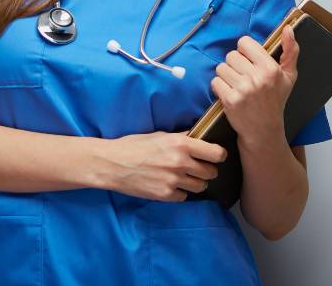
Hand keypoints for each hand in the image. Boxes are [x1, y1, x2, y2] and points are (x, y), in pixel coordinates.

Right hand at [106, 130, 227, 201]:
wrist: (112, 164)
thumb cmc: (134, 146)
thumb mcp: (160, 135)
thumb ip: (182, 137)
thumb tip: (199, 137)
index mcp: (181, 144)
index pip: (216, 153)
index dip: (219, 155)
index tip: (216, 156)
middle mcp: (180, 162)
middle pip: (211, 172)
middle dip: (207, 170)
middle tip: (199, 167)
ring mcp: (173, 181)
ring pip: (201, 186)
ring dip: (196, 182)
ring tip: (185, 177)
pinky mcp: (165, 195)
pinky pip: (185, 196)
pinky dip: (180, 192)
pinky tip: (171, 184)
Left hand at [210, 23, 299, 142]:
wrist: (264, 131)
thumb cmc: (275, 101)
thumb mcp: (289, 76)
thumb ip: (291, 50)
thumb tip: (288, 28)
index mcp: (271, 68)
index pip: (244, 43)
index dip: (245, 52)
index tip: (250, 62)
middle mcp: (257, 77)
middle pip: (231, 55)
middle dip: (235, 65)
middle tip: (244, 78)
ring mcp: (243, 89)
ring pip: (221, 67)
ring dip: (226, 76)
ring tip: (237, 86)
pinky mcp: (230, 100)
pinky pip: (215, 82)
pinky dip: (219, 87)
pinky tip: (230, 94)